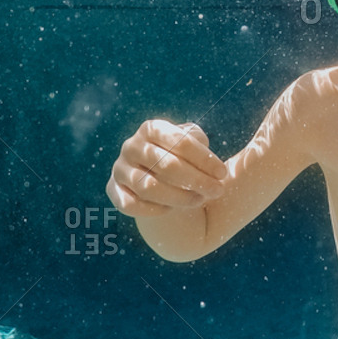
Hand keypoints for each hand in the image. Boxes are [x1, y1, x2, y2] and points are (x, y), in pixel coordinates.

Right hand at [106, 119, 226, 216]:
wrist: (156, 176)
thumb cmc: (180, 156)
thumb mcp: (192, 143)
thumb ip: (198, 140)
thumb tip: (202, 144)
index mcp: (151, 128)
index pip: (181, 142)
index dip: (205, 159)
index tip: (223, 173)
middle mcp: (131, 146)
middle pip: (168, 165)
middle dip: (197, 180)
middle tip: (218, 190)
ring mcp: (120, 168)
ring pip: (150, 187)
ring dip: (179, 197)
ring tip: (199, 200)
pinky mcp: (114, 190)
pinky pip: (131, 205)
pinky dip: (154, 210)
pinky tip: (173, 210)